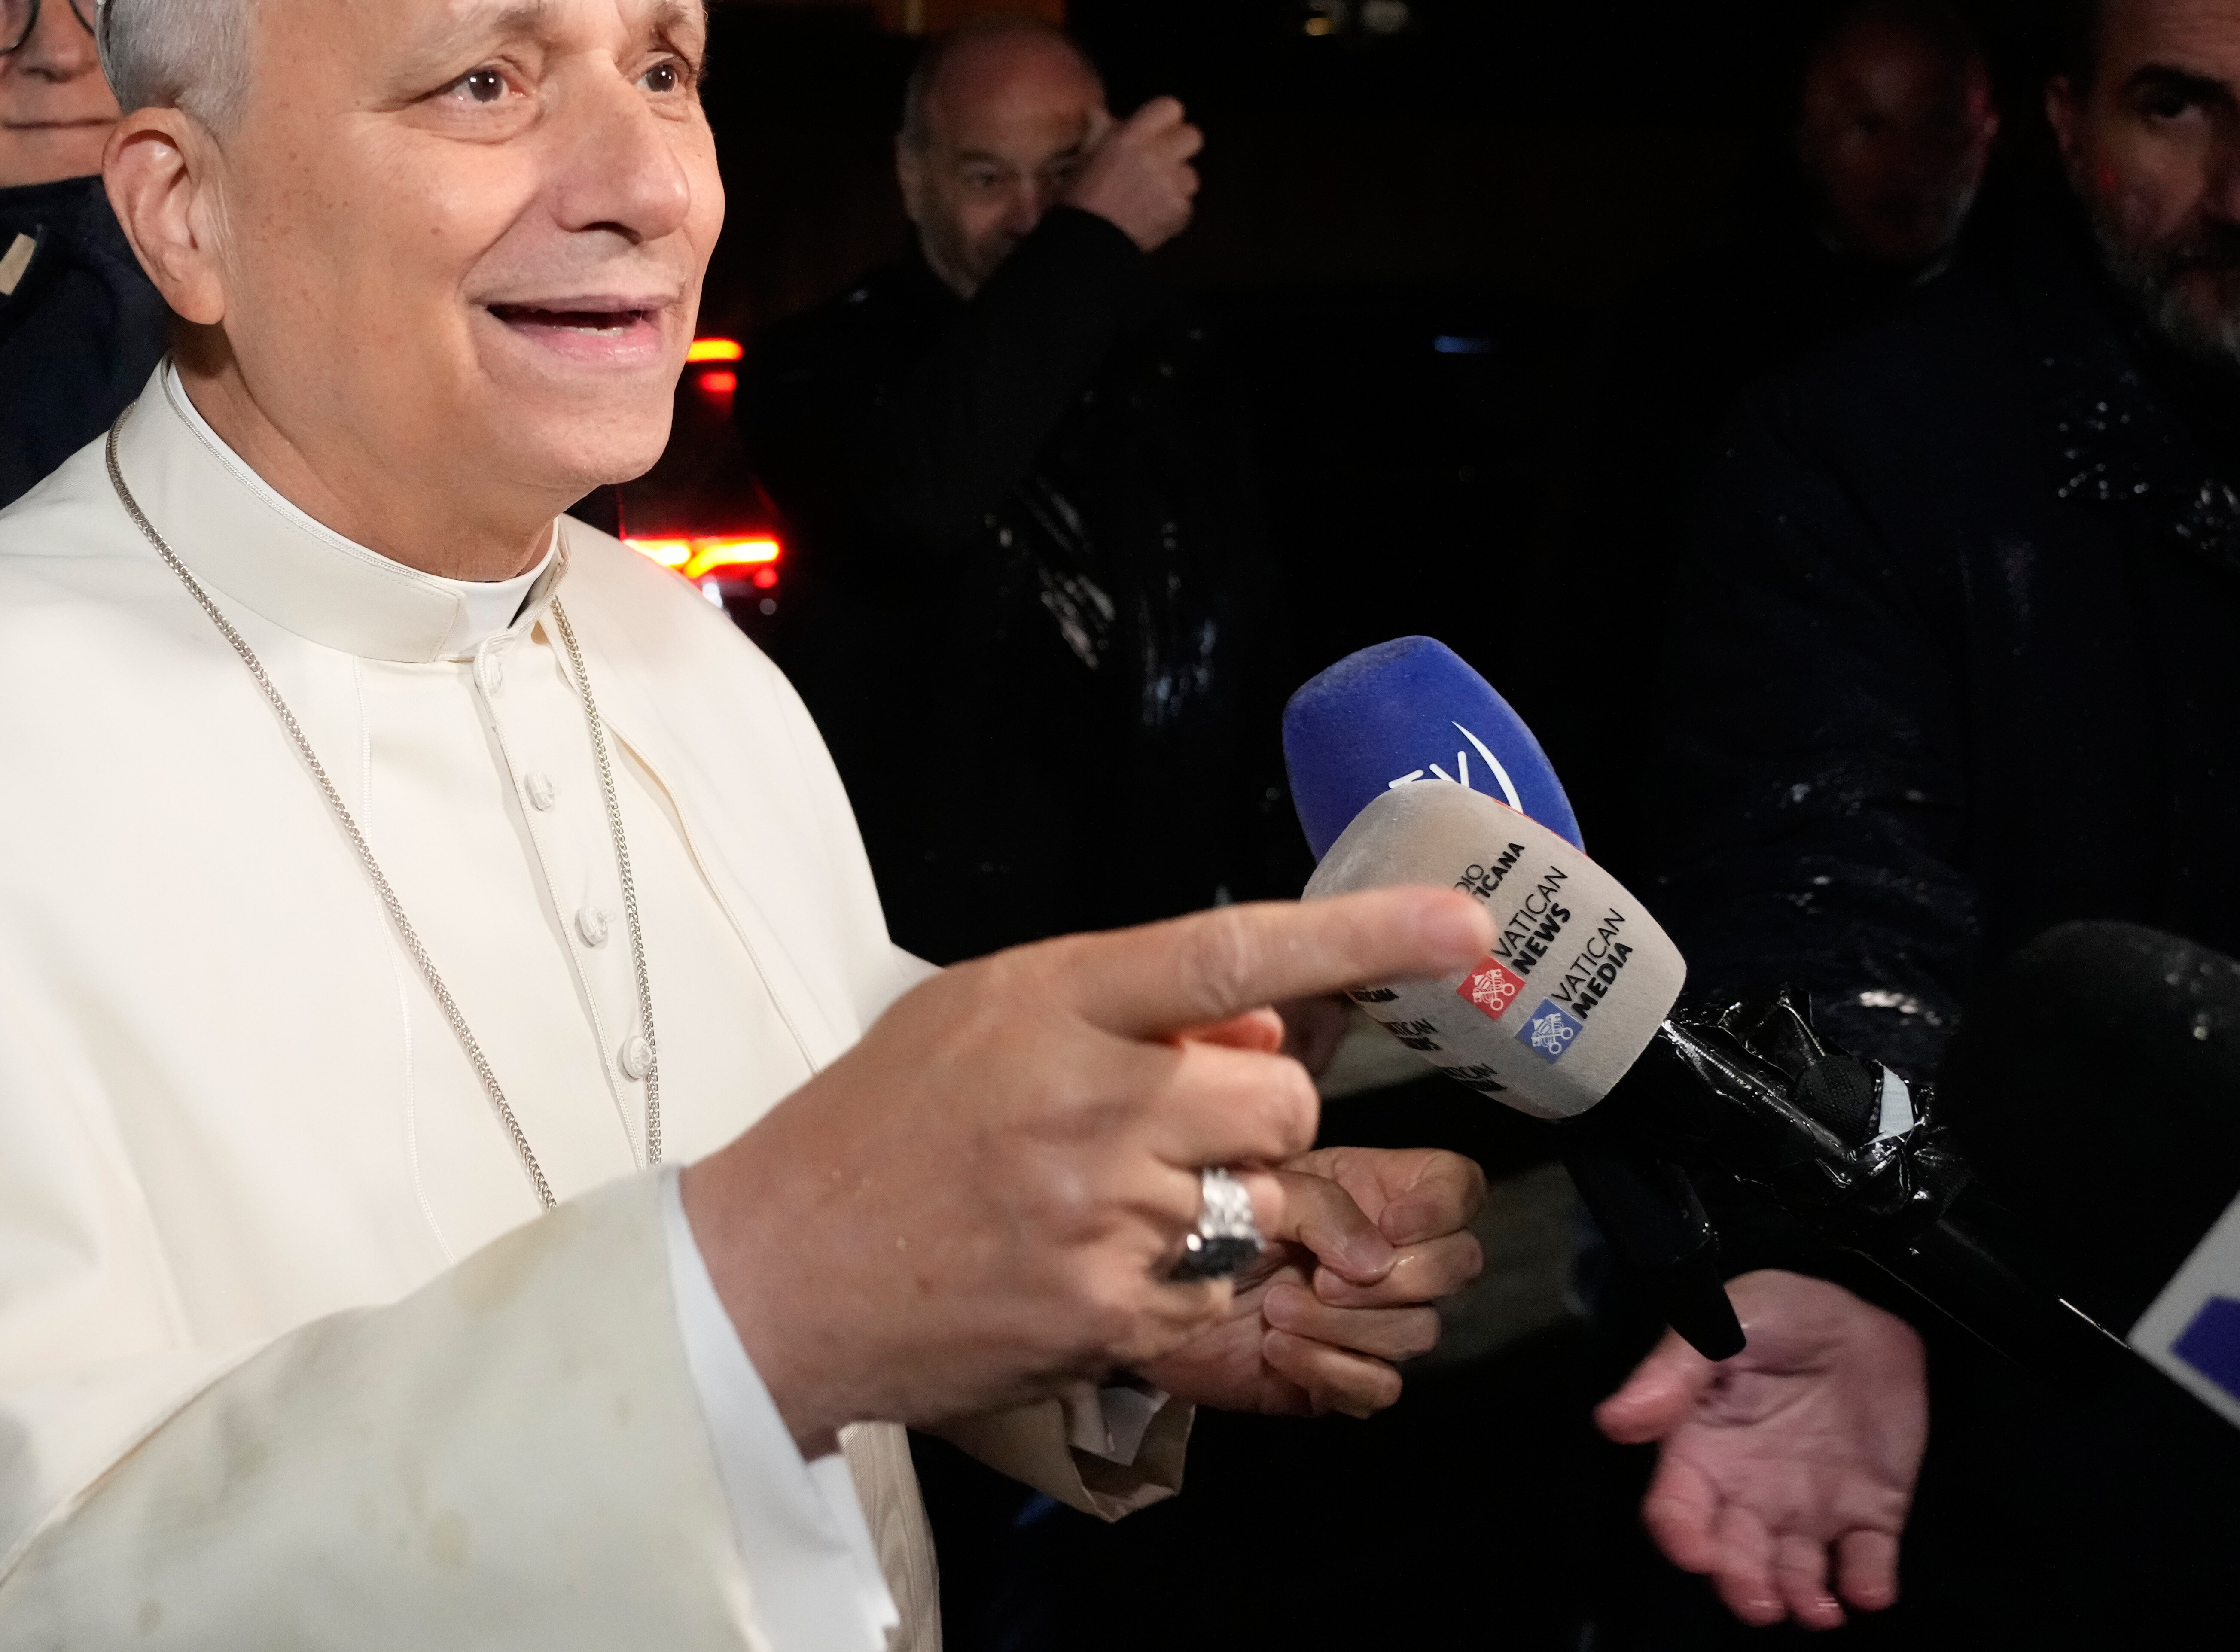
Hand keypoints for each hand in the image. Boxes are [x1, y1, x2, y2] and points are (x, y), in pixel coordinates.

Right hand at [685, 889, 1491, 1449]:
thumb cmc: (877, 1129)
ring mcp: (1104, 1216)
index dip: (1362, 934)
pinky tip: (1091, 1267)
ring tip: (1108, 1208)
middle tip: (1165, 1131)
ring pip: (1261, 1200)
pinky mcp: (1112, 1315)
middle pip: (1279, 1098)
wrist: (774, 1273)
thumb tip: (1262, 1018)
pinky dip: (1182, 1281)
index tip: (1464, 924)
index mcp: (1051, 1003)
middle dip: (1254, 1116)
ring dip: (1219, 1204)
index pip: (1233, 951)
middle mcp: (1088, 1102)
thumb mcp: (981, 1015)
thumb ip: (1123, 1007)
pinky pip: (1219, 1288)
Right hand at [1063, 95, 1200, 252]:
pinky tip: (1152, 217)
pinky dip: (1172, 211)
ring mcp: (1171, 184)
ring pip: (1191, 174)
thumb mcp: (1085, 158)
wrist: (1085, 245)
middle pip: (1193, 136)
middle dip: (1179, 148)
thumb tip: (1105, 115)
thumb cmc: (1078, 200)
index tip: (1156, 132)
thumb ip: (1103, 133)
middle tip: (1161, 162)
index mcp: (1130, 137)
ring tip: (1153, 197)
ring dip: (1176, 183)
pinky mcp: (1180, 211)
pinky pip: (1186, 204)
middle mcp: (1155, 155)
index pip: (1170, 108)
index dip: (1165, 120)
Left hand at [1140, 1145, 1485, 1415]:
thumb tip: (1375, 1259)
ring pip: (1418, 1331)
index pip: (1458, 1188)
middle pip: (1458, 1265)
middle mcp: (1385, 1253)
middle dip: (1394, 1278)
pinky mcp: (1343, 1375)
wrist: (1146, 1289)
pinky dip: (1330, 1370)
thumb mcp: (1257, 1186)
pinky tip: (1277, 1350)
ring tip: (1276, 1309)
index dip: (1440, 1206)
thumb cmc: (1201, 1221)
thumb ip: (1321, 1203)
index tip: (1390, 1222)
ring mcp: (1370, 1319)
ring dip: (1345, 1325)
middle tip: (1321, 1276)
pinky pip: (1380, 1387)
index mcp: (1373, 1191)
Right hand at [1596, 1269, 1927, 1629]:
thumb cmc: (1777, 1312)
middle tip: (1759, 1602)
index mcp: (1701, 1451)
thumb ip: (1672, 1373)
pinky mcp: (1869, 1513)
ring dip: (1801, 1599)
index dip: (1681, 1537)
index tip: (1696, 1553)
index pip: (1677, 1510)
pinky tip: (1869, 1590)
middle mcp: (1748, 1492)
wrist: (1864, 1309)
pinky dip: (1868, 1585)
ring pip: (1795, 1572)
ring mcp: (1808, 1508)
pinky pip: (1866, 1562)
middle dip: (1743, 1586)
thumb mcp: (1719, 1325)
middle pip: (1734, 1556)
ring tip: (1816, 1611)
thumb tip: (1614, 1421)